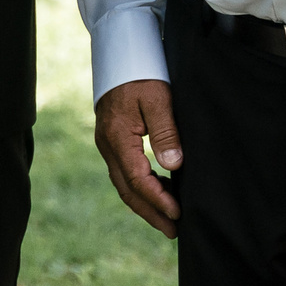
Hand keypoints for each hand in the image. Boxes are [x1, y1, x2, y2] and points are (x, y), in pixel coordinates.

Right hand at [93, 79, 182, 237]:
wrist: (120, 54)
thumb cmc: (141, 73)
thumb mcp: (158, 99)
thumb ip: (165, 133)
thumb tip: (173, 166)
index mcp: (117, 137)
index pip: (137, 180)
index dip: (158, 200)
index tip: (178, 214)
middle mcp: (107, 145)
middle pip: (127, 190)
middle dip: (150, 213)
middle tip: (173, 232)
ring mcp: (107, 143)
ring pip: (124, 183)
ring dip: (145, 203)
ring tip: (169, 217)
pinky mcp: (112, 140)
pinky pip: (125, 172)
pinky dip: (142, 186)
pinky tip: (160, 189)